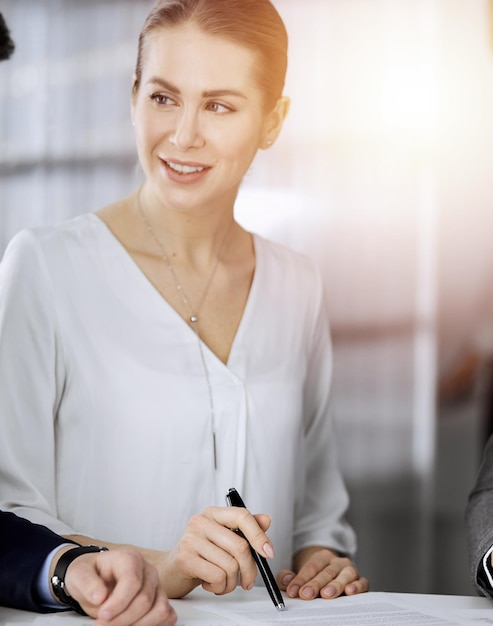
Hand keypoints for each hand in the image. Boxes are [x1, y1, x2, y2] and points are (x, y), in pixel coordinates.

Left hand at [62, 547, 176, 624]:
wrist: (95, 580)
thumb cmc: (90, 574)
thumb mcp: (79, 574)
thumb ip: (87, 583)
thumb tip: (100, 596)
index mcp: (130, 558)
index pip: (133, 581)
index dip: (118, 603)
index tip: (101, 616)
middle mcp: (147, 571)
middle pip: (145, 600)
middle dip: (122, 620)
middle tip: (102, 625)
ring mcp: (156, 586)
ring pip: (160, 610)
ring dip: (138, 625)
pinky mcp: (159, 600)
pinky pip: (167, 616)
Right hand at [154, 506, 273, 597]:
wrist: (169, 571)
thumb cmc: (200, 555)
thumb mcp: (223, 540)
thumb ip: (244, 530)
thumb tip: (266, 519)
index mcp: (213, 513)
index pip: (242, 516)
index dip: (259, 535)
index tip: (269, 553)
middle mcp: (201, 521)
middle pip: (240, 546)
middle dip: (249, 569)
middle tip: (248, 581)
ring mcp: (191, 539)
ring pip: (230, 565)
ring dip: (231, 582)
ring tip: (222, 582)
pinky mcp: (185, 558)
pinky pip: (217, 576)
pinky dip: (219, 587)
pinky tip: (210, 584)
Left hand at [277, 547, 368, 599]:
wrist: (334, 576)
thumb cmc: (316, 578)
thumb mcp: (300, 575)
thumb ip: (289, 577)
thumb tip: (286, 580)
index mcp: (322, 557)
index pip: (311, 567)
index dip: (301, 579)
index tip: (292, 591)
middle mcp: (338, 562)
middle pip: (327, 571)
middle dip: (316, 584)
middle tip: (306, 594)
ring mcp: (350, 570)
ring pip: (345, 575)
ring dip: (336, 584)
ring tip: (326, 594)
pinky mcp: (361, 581)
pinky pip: (362, 582)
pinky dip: (358, 586)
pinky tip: (350, 591)